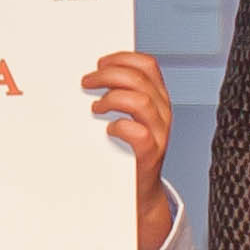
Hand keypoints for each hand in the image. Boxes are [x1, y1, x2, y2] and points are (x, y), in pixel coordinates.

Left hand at [86, 50, 177, 249]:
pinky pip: (139, 133)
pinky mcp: (150, 154)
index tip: (100, 62)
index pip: (148, 65)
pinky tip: (108, 129)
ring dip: (112, 98)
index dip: (123, 58)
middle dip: (109, 75)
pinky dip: (120, 126)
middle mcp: (162, 113)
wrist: (139, 191)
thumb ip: (118, 96)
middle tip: (87, 82)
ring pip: (140, 101)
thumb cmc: (127, 151)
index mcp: (157, 98)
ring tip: (95, 107)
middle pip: (139, 79)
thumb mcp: (129, 117)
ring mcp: (159, 133)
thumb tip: (90, 77)